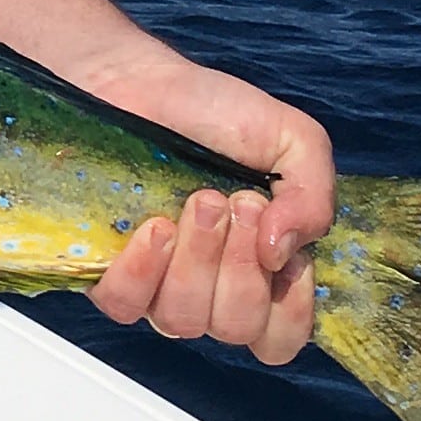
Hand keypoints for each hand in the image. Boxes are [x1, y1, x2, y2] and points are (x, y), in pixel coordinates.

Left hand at [85, 59, 333, 365]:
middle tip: (231, 200)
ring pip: (183, 320)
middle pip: (236, 328)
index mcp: (261, 267)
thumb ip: (314, 195)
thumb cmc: (213, 113)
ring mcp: (157, 284)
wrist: (138, 83)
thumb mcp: (290, 140)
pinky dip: (144, 269)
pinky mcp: (107, 271)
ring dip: (197, 259)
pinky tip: (153, 226)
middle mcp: (211, 286)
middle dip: (240, 266)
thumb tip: (283, 251)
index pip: (281, 337)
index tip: (279, 249)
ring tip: (195, 199)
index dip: (288, 309)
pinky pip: (125, 305)